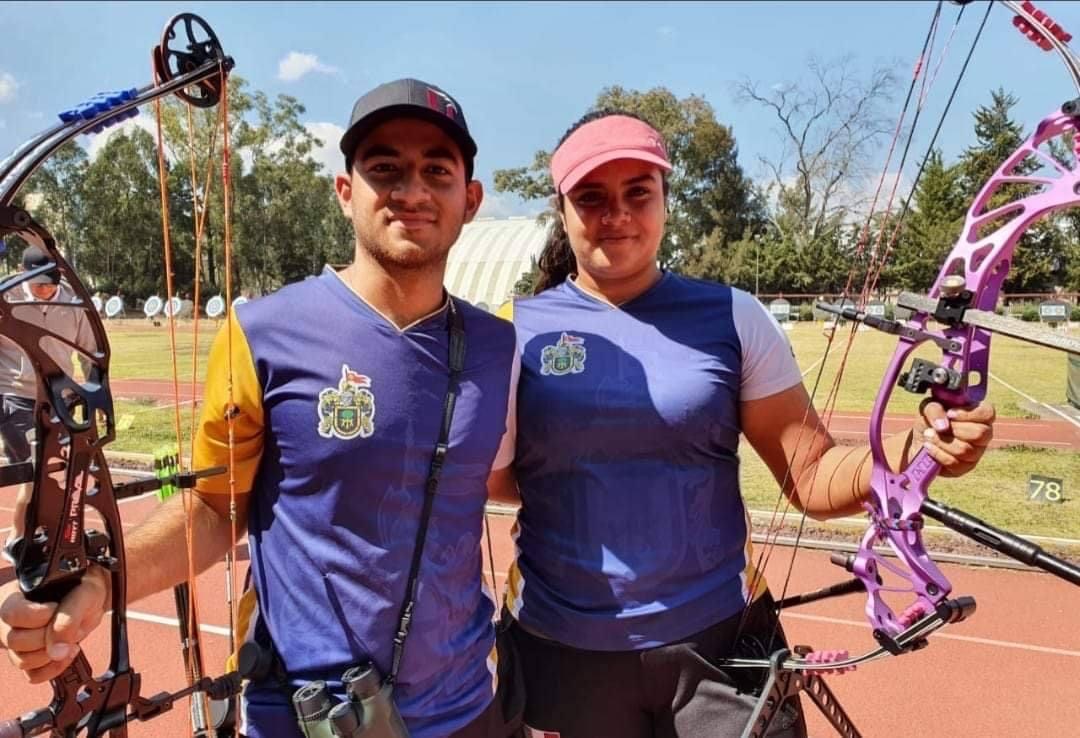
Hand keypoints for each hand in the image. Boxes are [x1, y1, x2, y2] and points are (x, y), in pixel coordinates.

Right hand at [0, 563, 109, 682]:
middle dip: (46, 637)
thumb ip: (69, 617)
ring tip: (70, 641)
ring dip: (50, 654)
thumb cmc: (85, 587)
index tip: (57, 608)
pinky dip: (52, 669)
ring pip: (21, 660)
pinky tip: (67, 655)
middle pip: (13, 640)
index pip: (12, 613)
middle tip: (67, 627)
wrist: (91, 597)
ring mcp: (17, 641)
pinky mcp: (29, 657)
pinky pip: (33, 675)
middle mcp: (9, 620)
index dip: (37, 616)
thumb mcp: (85, 593)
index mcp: (16, 595)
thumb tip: (57, 652)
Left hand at [915, 400, 995, 476]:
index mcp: (980, 416)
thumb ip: (935, 410)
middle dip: (954, 429)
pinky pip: (954, 463)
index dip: (968, 414)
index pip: (987, 414)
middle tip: (938, 427)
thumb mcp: (928, 407)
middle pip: (980, 434)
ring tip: (928, 435)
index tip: (949, 414)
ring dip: (941, 441)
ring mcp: (976, 453)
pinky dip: (937, 453)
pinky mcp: (964, 468)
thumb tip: (943, 426)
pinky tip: (928, 446)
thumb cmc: (929, 419)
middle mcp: (983, 435)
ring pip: (965, 450)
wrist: (918, 439)